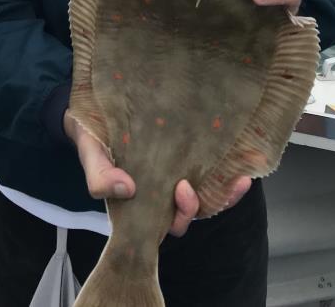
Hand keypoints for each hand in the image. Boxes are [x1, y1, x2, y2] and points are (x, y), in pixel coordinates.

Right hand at [63, 110, 250, 235]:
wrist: (93, 113)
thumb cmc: (93, 139)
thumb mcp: (91, 156)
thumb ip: (100, 177)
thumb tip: (125, 189)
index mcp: (142, 202)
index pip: (169, 221)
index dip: (183, 214)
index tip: (183, 190)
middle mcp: (163, 191)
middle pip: (192, 210)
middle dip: (202, 204)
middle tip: (201, 184)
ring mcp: (176, 172)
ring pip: (206, 192)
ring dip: (225, 190)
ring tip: (240, 178)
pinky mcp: (186, 152)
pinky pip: (211, 167)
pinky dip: (227, 167)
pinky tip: (243, 153)